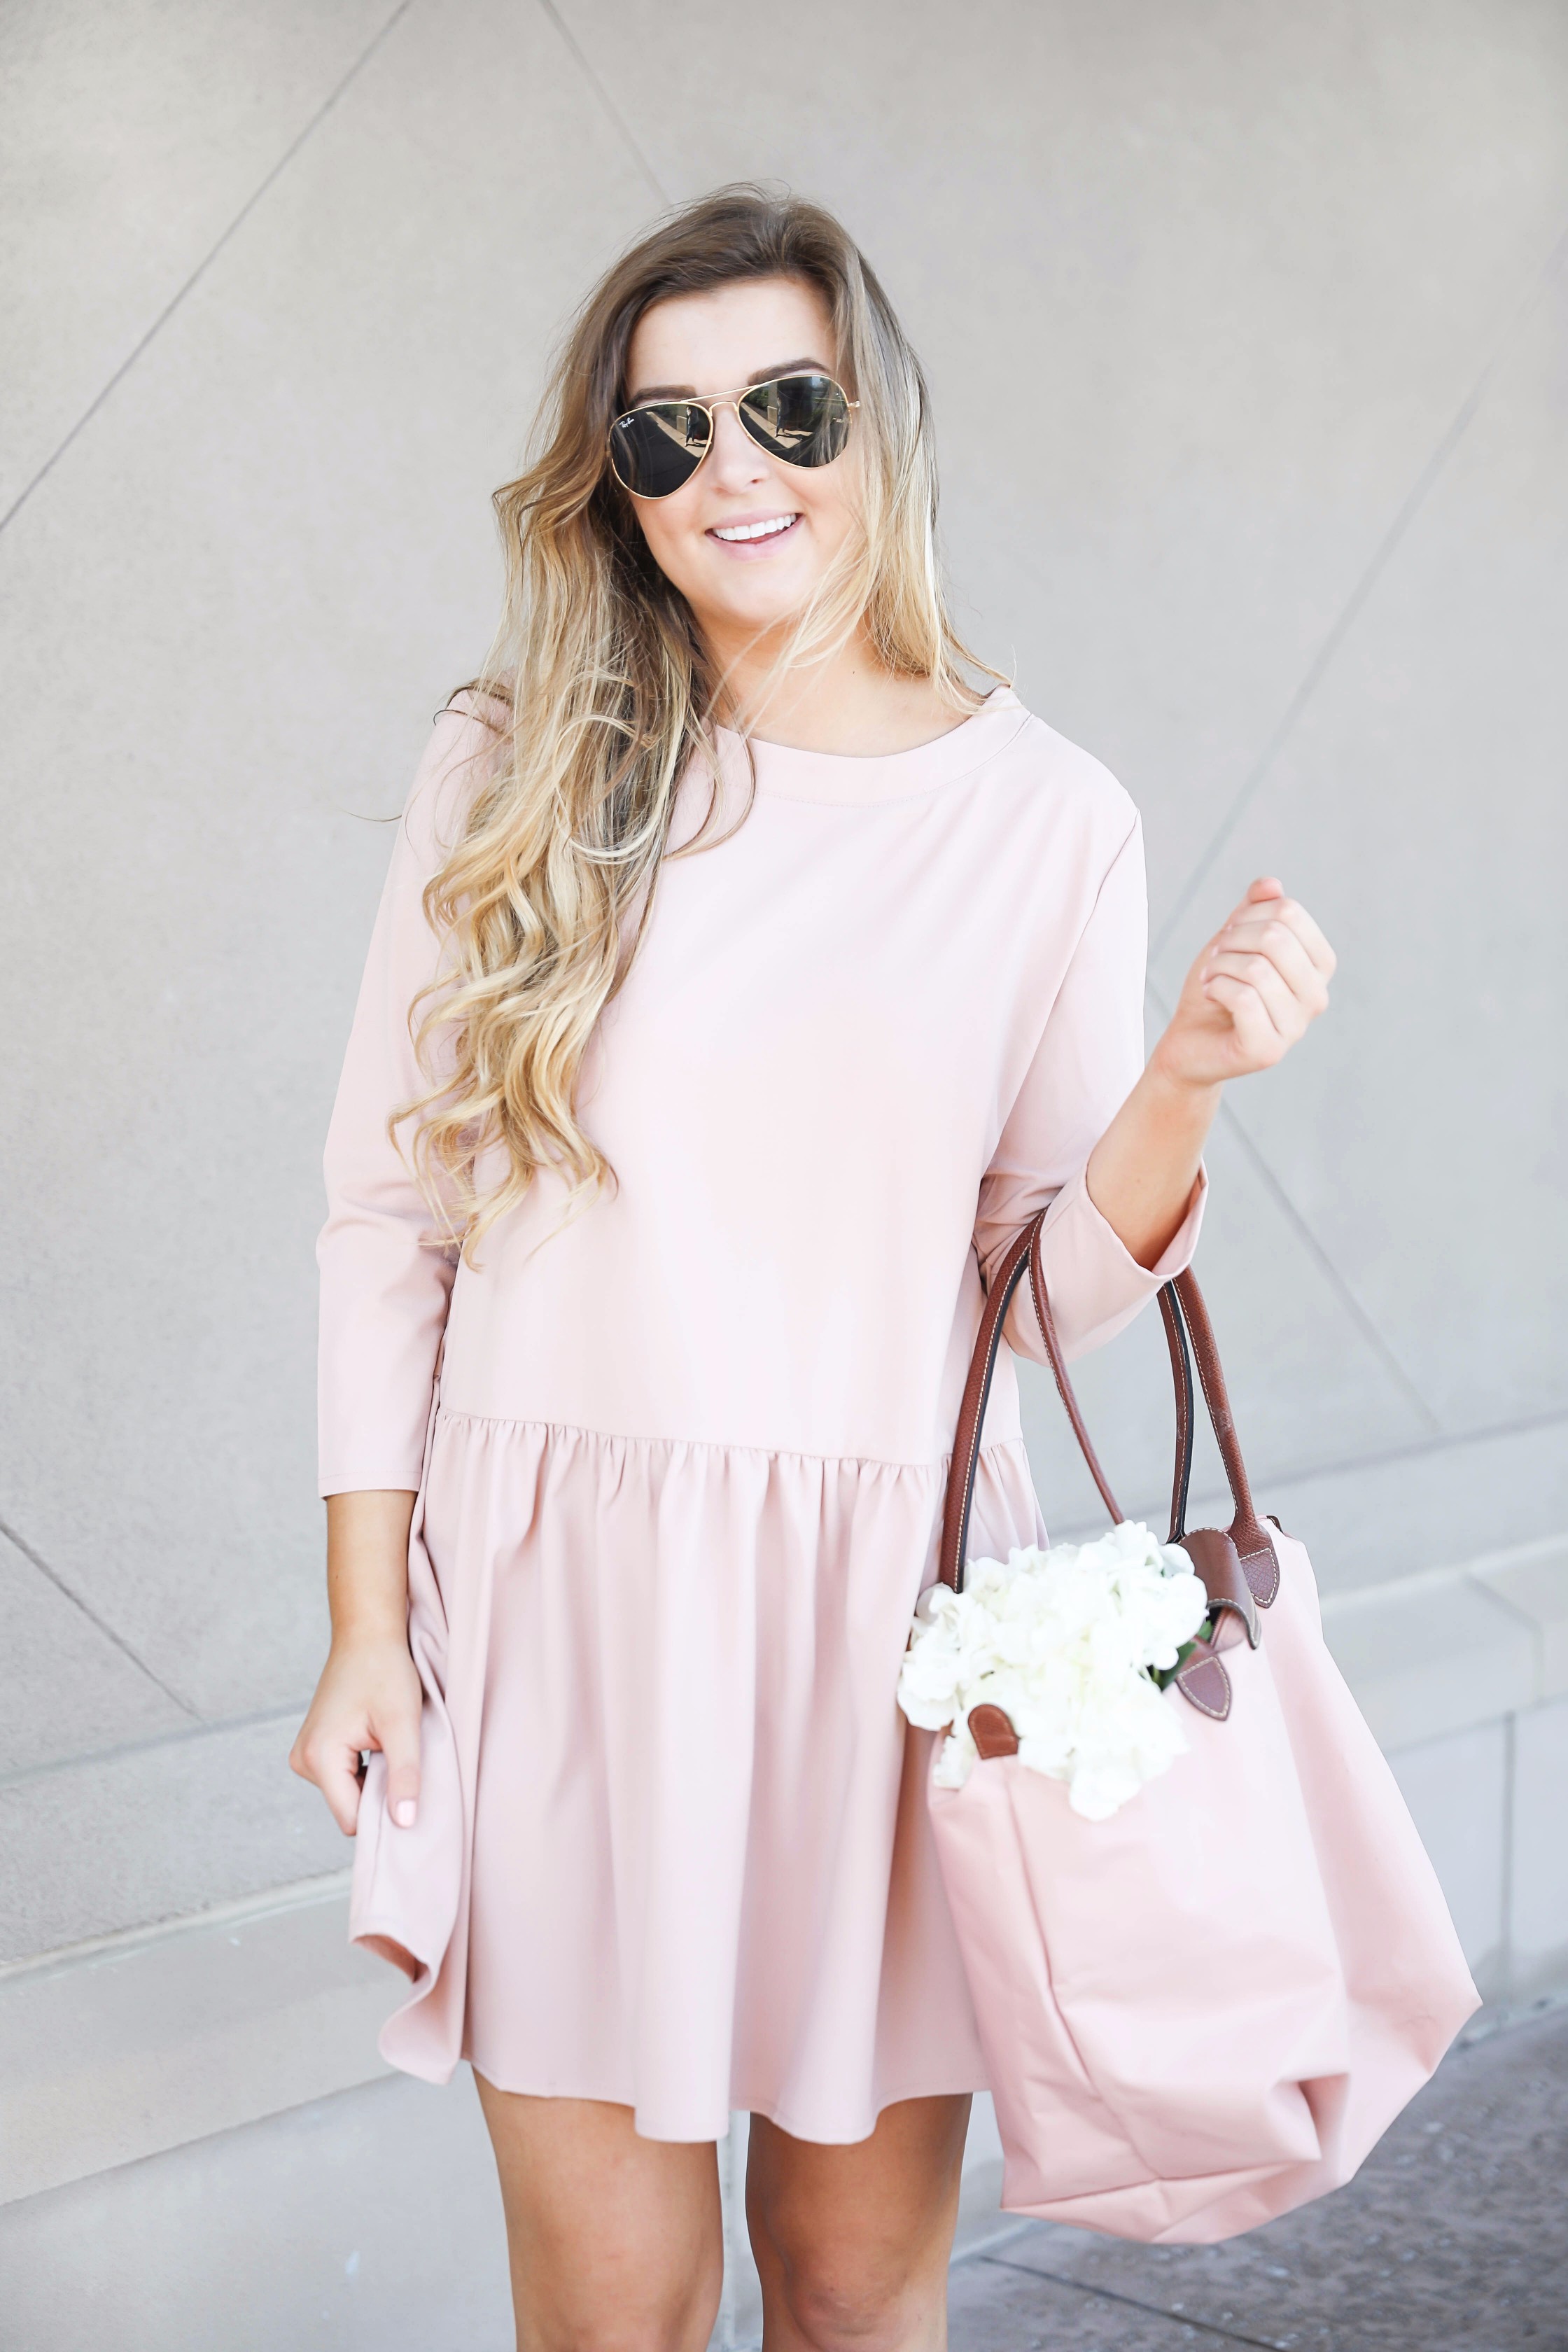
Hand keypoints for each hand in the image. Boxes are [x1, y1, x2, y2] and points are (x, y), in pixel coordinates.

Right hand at [289, 1632, 422, 1836]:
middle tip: (400, 1755)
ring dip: (374, 1777)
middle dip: (379, 1792)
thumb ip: (404, 1775)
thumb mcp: (403, 1723)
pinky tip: (378, 1741)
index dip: (383, 1812)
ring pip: (348, 1793)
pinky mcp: (315, 1748)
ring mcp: (306, 1754)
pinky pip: (344, 1778)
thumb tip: (404, 1823)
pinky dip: (366, 1767)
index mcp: (319, 1758)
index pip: (352, 1819)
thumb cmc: (385, 1670)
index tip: (409, 1789)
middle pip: (349, 1807)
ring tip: (388, 1742)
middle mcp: (304, 1760)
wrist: (367, 1635)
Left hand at [1152, 877, 1334, 1093]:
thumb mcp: (1233, 940)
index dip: (1248, 916)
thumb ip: (1253, 910)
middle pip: (1275, 938)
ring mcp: (1296, 1028)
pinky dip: (1215, 989)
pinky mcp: (1269, 1051)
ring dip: (1219, 967)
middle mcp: (1317, 997)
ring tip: (1210, 980)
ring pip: (1257, 969)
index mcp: (1318, 965)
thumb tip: (1271, 884)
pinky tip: (1211, 996)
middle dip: (1231, 941)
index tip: (1230, 936)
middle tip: (1216, 959)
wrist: (1190, 1040)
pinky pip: (1244, 1000)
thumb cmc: (1216, 987)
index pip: (1289, 913)